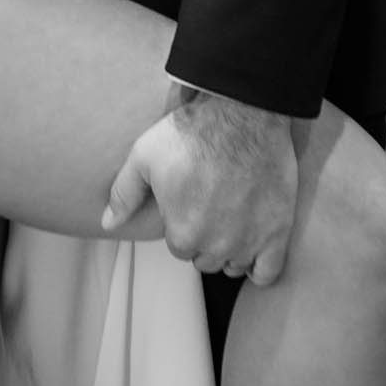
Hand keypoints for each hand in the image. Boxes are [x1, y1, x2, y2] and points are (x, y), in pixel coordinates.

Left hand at [102, 92, 298, 286]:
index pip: (179, 246)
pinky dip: (259, 265)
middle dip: (206, 237)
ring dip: (231, 248)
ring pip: (234, 264)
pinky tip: (253, 245)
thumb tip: (108, 224)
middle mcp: (216, 246)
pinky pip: (267, 272)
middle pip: (206, 257)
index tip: (191, 201)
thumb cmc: (192, 133)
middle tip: (211, 204)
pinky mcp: (278, 233)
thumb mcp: (144, 156)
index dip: (183, 223)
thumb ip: (125, 194)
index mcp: (183, 234)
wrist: (243, 113)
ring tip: (232, 216)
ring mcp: (250, 241)